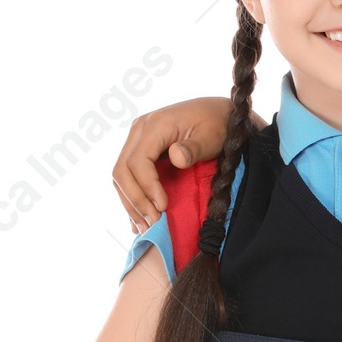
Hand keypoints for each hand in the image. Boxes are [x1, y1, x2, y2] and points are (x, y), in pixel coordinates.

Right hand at [113, 97, 234, 230]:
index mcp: (154, 125)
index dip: (147, 188)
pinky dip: (132, 198)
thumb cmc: (218, 125)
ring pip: (122, 177)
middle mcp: (139, 131)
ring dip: (131, 204)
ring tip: (146, 227)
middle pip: (122, 171)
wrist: (219, 114)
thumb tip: (176, 157)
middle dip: (136, 200)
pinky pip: (129, 177)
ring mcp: (137, 141)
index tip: (162, 207)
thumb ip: (194, 148)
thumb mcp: (211, 136)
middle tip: (152, 224)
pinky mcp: (140, 151)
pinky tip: (139, 219)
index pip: (137, 162)